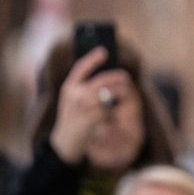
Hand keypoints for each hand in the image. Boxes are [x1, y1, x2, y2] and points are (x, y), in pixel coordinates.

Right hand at [50, 47, 131, 164]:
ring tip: (127, 92)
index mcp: (68, 87)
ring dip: (121, 92)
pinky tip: (117, 110)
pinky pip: (111, 109)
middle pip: (103, 79)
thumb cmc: (72, 119)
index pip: (81, 67)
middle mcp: (75, 94)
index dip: (93, 58)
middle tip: (126, 78)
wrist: (64, 144)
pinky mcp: (92, 118)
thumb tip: (108, 75)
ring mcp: (83, 107)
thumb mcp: (72, 100)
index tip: (104, 51)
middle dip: (118, 78)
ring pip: (110, 93)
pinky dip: (116, 108)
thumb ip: (84, 88)